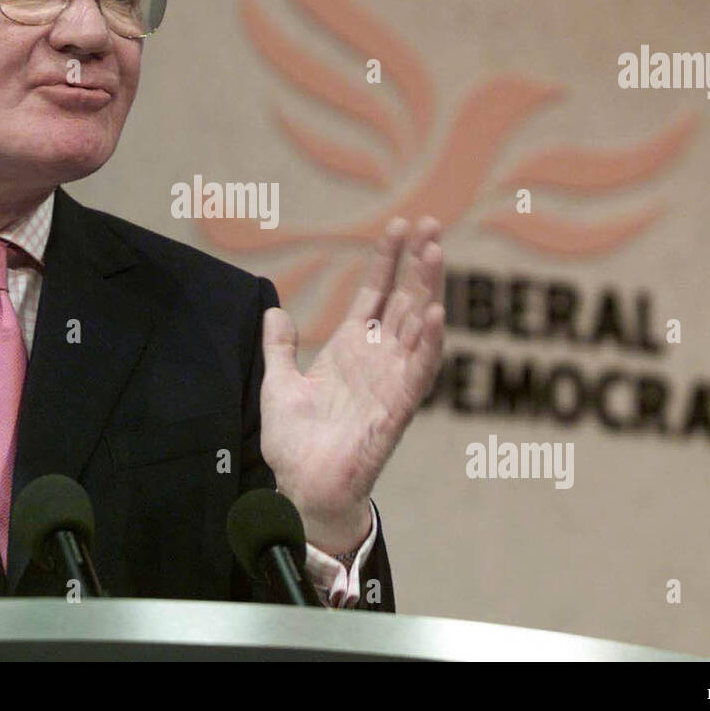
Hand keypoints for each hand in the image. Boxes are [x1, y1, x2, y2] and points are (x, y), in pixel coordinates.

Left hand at [260, 217, 445, 552]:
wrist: (302, 487)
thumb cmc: (295, 442)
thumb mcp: (278, 383)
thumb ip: (279, 347)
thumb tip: (274, 310)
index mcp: (349, 349)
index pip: (375, 293)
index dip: (387, 260)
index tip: (398, 226)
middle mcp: (376, 358)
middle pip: (403, 299)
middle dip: (417, 262)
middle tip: (430, 224)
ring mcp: (390, 380)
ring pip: (416, 327)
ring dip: (428, 290)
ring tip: (435, 253)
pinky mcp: (396, 408)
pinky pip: (417, 372)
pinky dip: (427, 344)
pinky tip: (435, 314)